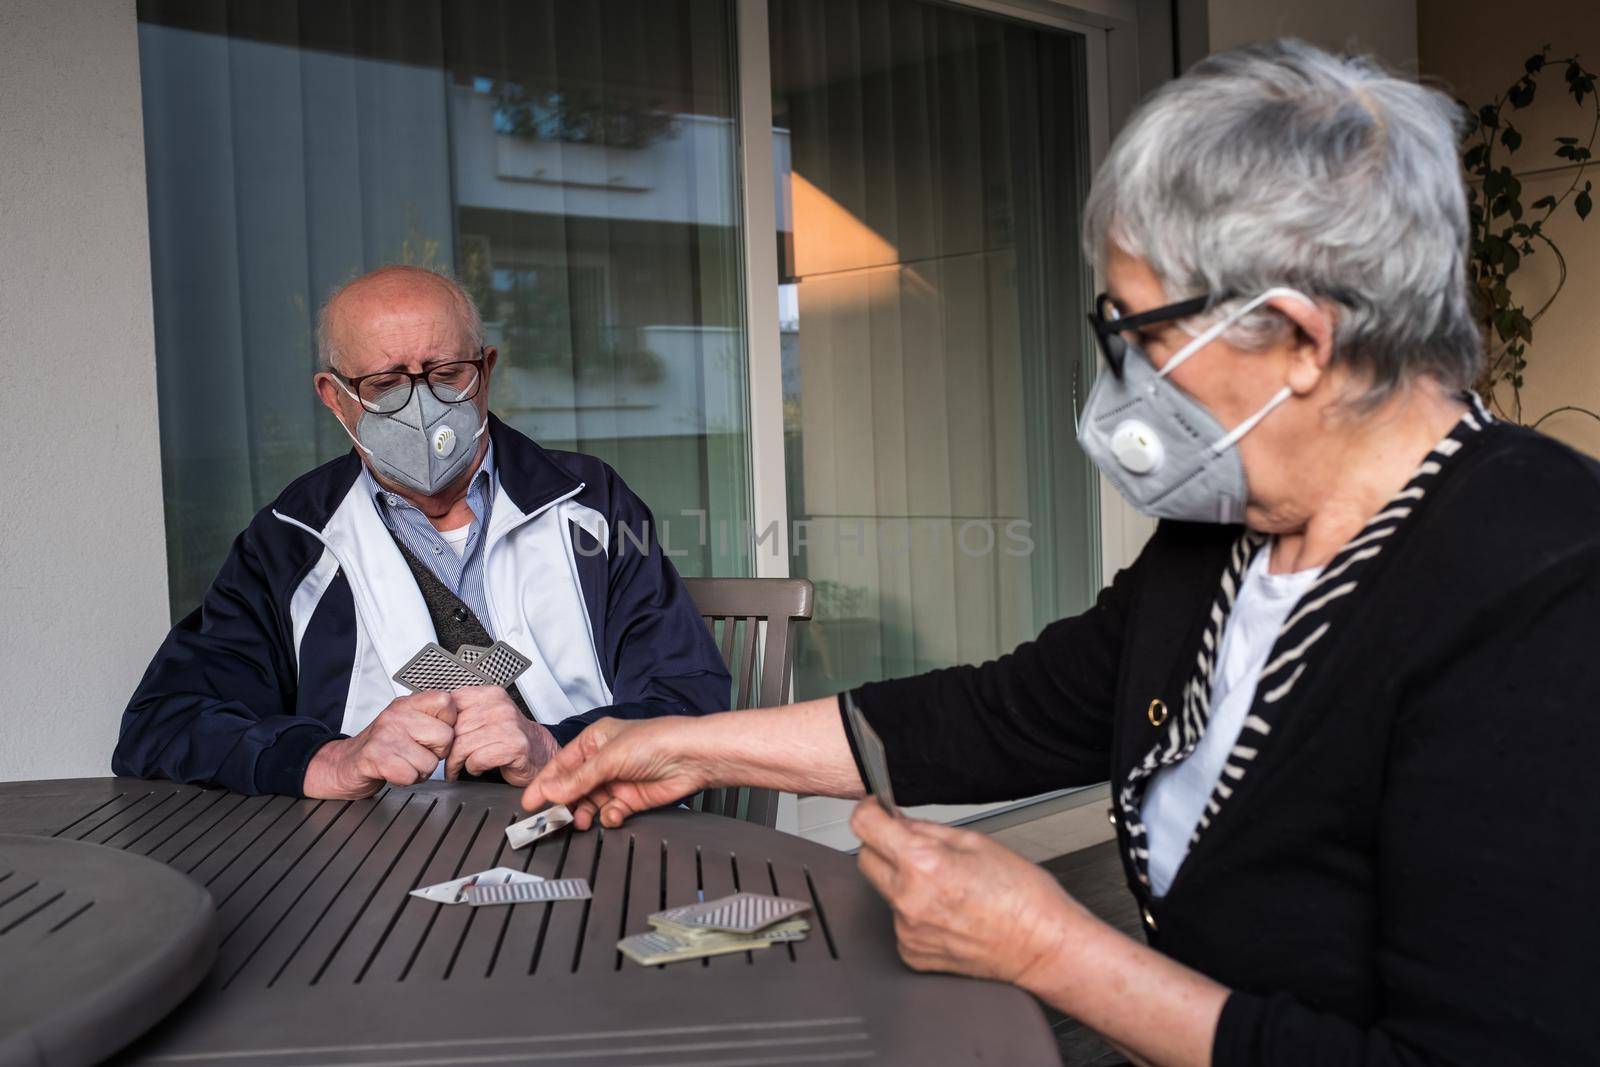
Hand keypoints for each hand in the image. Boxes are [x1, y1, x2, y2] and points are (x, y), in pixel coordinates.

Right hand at [302, 691, 457, 798]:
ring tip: (403, 763)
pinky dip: (405, 780)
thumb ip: (432, 719)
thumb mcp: (408, 724)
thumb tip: (463, 723)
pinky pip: (410, 775)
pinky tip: (393, 772)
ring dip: (419, 770)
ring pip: (430, 762)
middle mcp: (397, 715)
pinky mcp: (375, 757)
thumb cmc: (383, 746)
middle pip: (445, 737)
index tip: (432, 734)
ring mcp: (385, 734)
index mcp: (408, 704)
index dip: (448, 724)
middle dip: (435, 754)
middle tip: (416, 754)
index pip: (447, 702)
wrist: (344, 764)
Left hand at [445, 686, 558, 786]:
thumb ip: (463, 713)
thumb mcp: (485, 716)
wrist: (540, 752)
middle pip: (454, 729)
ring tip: (461, 766)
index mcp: (490, 694)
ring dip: (458, 762)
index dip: (441, 725)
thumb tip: (432, 720)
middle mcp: (499, 706)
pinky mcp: (514, 746)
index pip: (450, 705)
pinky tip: (480, 767)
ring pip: (463, 746)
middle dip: (447, 749)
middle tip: (449, 758)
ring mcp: (508, 725)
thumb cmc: (509, 737)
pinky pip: (477, 759)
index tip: (440, 737)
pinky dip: (474, 768)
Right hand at [521, 716, 709, 829]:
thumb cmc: (656, 741)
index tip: (530, 802)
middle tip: (554, 818)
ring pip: (590, 802)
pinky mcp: (631, 798)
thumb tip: (551, 791)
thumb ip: (579, 778)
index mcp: (594, 741)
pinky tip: (612, 815)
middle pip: (573, 786)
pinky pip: (610, 812)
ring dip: (585, 813)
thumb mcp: (609, 757)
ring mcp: (617, 780)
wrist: (691, 758)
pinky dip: (608, 817)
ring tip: (581, 821)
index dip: (545, 783)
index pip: (561, 765)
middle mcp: (604, 761)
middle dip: (565, 802)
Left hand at [851, 798, 1085, 989]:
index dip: (870, 811)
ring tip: (946, 888)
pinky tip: (947, 912)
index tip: (876, 810)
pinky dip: (915, 912)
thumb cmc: (1022, 896)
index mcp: (923, 864)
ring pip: (885, 890)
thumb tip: (895, 821)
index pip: (865, 825)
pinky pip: (899, 920)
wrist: (1042, 946)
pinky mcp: (912, 953)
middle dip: (884, 846)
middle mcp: (908, 899)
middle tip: (916, 848)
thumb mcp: (975, 841)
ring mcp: (907, 930)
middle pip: (866, 858)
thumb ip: (926, 829)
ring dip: (903, 882)